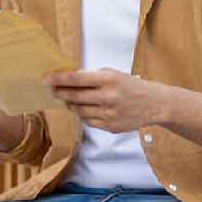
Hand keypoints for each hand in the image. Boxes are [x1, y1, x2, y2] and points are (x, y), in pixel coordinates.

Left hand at [43, 69, 168, 132]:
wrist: (154, 104)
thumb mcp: (113, 74)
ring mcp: (109, 114)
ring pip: (79, 111)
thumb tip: (67, 79)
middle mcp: (108, 97)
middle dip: (59, 93)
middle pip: (74, 97)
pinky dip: (82, 114)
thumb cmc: (131, 86)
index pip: (77, 79)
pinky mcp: (110, 127)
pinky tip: (83, 108)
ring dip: (70, 104)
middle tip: (50, 90)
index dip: (59, 79)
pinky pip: (88, 121)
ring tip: (68, 99)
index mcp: (108, 80)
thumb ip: (92, 77)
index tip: (46, 79)